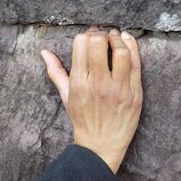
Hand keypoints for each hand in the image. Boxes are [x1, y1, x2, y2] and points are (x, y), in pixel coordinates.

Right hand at [41, 26, 142, 173]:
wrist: (101, 145)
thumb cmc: (83, 119)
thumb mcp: (66, 96)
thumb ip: (56, 72)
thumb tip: (44, 52)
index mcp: (79, 82)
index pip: (81, 44)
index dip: (86, 35)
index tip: (90, 36)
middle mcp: (98, 84)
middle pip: (99, 44)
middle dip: (101, 34)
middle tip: (104, 36)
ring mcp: (118, 89)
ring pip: (121, 52)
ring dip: (119, 39)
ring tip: (116, 37)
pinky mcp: (134, 93)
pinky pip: (136, 64)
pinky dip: (133, 47)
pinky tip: (128, 41)